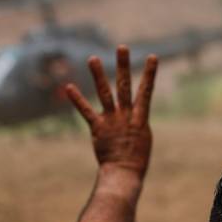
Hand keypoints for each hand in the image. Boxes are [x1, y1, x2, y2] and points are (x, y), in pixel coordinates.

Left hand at [65, 45, 157, 175]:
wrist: (124, 174)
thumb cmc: (135, 160)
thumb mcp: (142, 139)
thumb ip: (137, 124)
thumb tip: (136, 116)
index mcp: (141, 118)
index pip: (147, 91)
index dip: (150, 74)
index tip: (152, 56)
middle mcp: (126, 115)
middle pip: (125, 86)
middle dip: (123, 66)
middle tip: (121, 47)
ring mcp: (112, 121)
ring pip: (105, 94)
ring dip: (99, 75)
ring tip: (92, 59)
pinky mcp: (98, 128)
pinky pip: (87, 111)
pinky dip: (77, 100)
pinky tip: (69, 87)